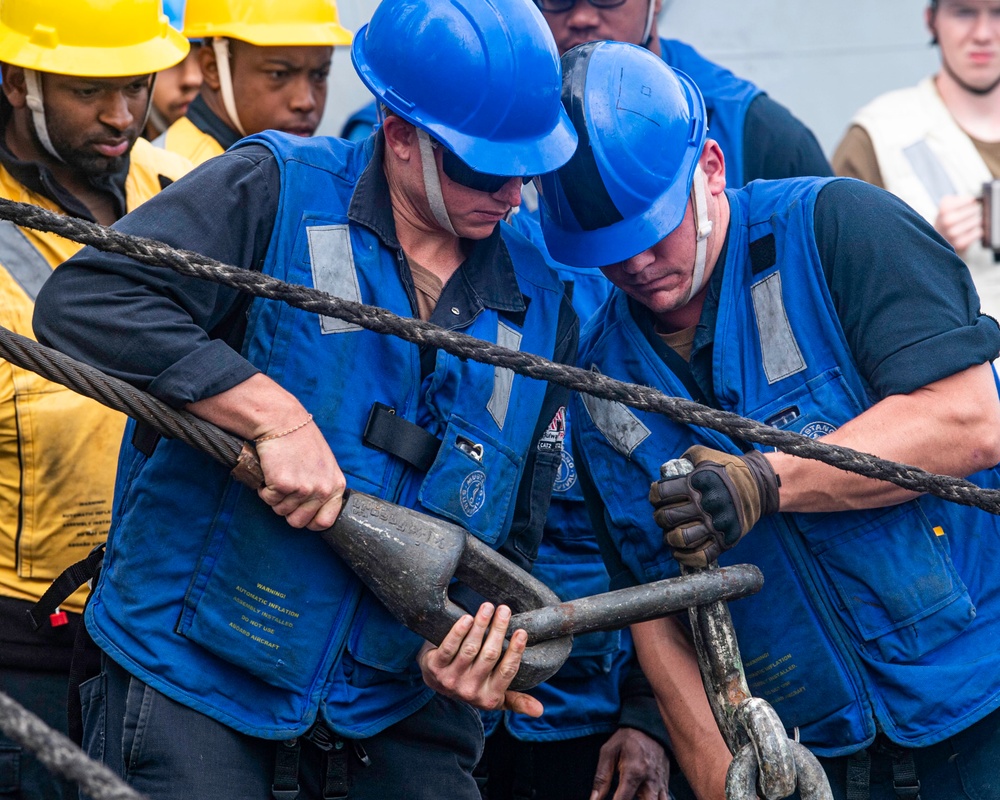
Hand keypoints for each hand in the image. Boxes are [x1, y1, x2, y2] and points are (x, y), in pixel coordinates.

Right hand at [255, 419, 345, 530]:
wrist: (283, 422)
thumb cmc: (301, 440)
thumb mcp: (325, 465)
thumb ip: (324, 486)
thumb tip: (316, 510)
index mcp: (336, 486)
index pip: (325, 522)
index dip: (309, 521)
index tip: (300, 512)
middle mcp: (322, 489)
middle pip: (299, 522)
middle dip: (287, 509)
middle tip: (285, 490)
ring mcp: (304, 488)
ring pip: (281, 511)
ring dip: (276, 496)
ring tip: (280, 474)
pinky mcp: (284, 484)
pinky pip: (268, 499)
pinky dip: (265, 489)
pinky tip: (271, 471)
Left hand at [418, 603, 542, 716]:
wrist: (434, 681)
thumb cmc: (472, 684)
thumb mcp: (494, 697)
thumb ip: (516, 701)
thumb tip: (540, 711)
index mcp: (489, 697)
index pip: (507, 671)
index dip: (515, 650)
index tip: (522, 631)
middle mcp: (470, 690)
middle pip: (489, 655)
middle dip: (498, 630)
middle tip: (505, 609)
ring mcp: (451, 679)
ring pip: (470, 648)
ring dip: (480, 625)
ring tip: (488, 607)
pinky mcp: (434, 667)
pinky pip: (448, 647)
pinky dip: (458, 632)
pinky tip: (467, 618)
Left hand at [591, 727, 669, 799]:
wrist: (650, 727)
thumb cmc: (626, 739)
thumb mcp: (608, 752)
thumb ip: (601, 778)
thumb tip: (594, 799)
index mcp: (634, 771)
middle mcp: (650, 781)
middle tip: (621, 796)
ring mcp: (661, 784)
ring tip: (633, 794)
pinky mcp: (666, 785)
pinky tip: (643, 796)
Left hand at [649, 445, 779, 567]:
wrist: (760, 485)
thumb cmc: (728, 469)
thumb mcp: (705, 455)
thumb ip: (684, 459)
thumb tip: (666, 469)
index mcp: (697, 483)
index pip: (662, 493)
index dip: (654, 495)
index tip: (657, 497)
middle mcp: (705, 504)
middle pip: (667, 517)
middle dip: (659, 518)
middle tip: (663, 517)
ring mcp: (716, 524)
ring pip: (681, 538)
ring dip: (669, 538)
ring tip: (670, 535)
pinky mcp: (726, 540)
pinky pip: (701, 556)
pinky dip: (686, 558)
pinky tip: (679, 552)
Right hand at [935, 194, 982, 254]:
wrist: (936, 241)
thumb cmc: (945, 220)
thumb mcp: (945, 205)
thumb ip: (958, 199)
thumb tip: (972, 201)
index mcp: (944, 209)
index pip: (970, 200)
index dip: (970, 202)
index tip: (965, 205)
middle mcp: (947, 221)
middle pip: (975, 209)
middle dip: (974, 211)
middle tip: (967, 215)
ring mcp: (953, 233)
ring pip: (977, 221)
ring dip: (974, 222)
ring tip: (966, 225)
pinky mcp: (960, 243)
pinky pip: (978, 232)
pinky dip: (974, 232)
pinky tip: (967, 233)